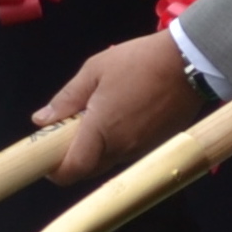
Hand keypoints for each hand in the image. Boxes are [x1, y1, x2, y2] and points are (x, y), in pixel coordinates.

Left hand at [33, 32, 203, 181]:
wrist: (191, 61)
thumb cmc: (138, 61)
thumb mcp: (95, 70)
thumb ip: (67, 98)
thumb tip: (41, 120)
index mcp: (101, 131)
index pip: (72, 170)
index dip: (54, 170)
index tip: (47, 154)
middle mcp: (121, 149)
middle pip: (88, 170)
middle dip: (73, 157)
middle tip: (70, 130)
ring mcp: (142, 151)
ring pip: (109, 162)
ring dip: (97, 149)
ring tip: (100, 116)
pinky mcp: (158, 146)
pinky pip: (129, 153)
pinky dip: (118, 143)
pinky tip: (124, 116)